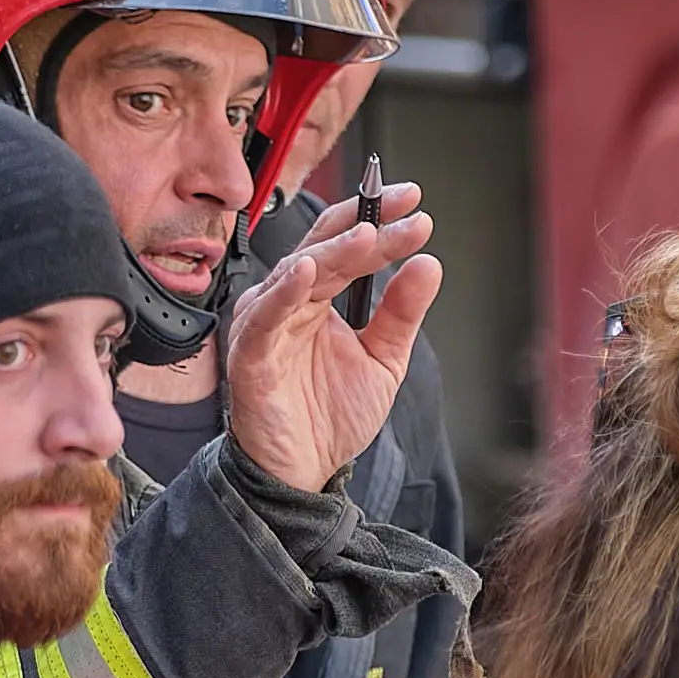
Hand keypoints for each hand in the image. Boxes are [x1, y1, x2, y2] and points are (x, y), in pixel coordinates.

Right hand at [221, 182, 440, 492]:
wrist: (303, 470)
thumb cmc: (329, 415)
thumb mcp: (383, 359)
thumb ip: (401, 313)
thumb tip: (428, 264)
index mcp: (317, 298)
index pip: (347, 246)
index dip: (379, 221)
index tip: (416, 206)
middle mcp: (289, 303)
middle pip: (325, 250)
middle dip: (366, 225)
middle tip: (405, 210)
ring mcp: (266, 325)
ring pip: (297, 274)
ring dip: (332, 251)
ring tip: (368, 234)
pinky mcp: (250, 354)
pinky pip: (264, 317)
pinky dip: (283, 292)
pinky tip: (306, 271)